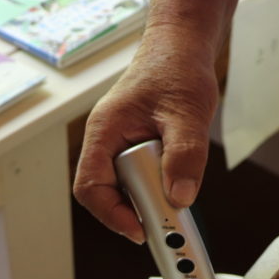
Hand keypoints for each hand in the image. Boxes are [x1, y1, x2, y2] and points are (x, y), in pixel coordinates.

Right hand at [73, 29, 219, 242]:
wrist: (183, 48)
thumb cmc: (176, 68)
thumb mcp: (187, 113)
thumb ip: (184, 155)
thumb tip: (180, 197)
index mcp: (104, 131)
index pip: (90, 186)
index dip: (110, 214)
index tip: (139, 231)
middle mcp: (107, 142)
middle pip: (110, 193)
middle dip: (137, 208)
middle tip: (168, 219)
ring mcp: (121, 147)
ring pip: (128, 189)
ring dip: (152, 196)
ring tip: (176, 196)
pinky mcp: (139, 151)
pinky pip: (142, 180)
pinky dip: (160, 187)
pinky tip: (178, 183)